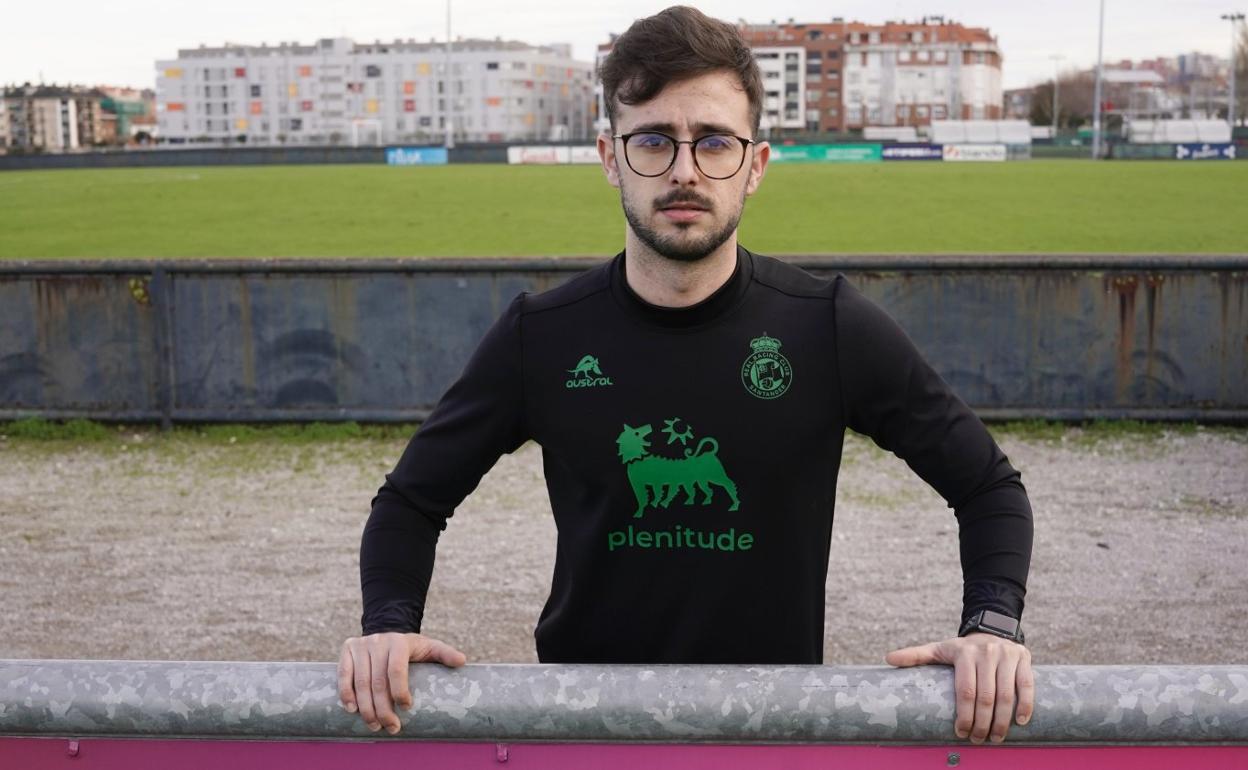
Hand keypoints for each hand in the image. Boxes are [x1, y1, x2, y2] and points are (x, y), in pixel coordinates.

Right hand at [338, 632, 466, 733]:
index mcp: (399, 642)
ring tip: (374, 725)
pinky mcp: (347, 649)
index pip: (396, 670)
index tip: (406, 708)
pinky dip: (346, 693)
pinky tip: (352, 709)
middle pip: (377, 681)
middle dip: (383, 709)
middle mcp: (378, 642)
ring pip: (361, 682)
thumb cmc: (410, 646)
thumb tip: (462, 662)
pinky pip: (344, 674)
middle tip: (392, 727)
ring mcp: (361, 645)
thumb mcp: (429, 646)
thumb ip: (444, 653)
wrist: (386, 631)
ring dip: (366, 708)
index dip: (399, 691)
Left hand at [885, 632, 1033, 743]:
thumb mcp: (939, 649)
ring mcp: (1007, 655)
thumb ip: (916, 655)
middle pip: (986, 697)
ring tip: (995, 737)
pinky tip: (1020, 722)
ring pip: (1007, 695)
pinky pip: (1027, 685)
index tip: (961, 733)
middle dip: (982, 723)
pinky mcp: (1024, 658)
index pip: (965, 691)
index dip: (964, 715)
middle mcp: (987, 652)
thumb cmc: (962, 649)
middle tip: (978, 740)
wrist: (992, 629)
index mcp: (964, 653)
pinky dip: (1025, 705)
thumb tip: (888, 659)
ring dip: (1002, 721)